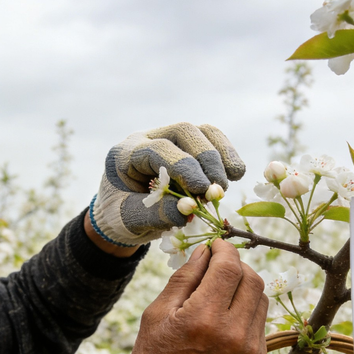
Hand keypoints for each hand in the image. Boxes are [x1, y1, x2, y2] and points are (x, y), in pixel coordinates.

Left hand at [90, 122, 244, 246]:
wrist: (118, 216)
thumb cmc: (119, 218)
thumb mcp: (128, 221)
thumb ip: (155, 215)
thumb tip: (189, 210)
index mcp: (125, 154)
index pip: (158, 149)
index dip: (184, 167)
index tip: (202, 190)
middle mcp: (148, 138)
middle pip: (184, 132)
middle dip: (206, 161)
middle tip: (216, 192)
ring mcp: (169, 139)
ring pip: (202, 132)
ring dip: (221, 156)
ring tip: (225, 186)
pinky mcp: (187, 147)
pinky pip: (213, 140)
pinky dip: (227, 156)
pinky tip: (234, 175)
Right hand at [106, 240, 267, 353]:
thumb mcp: (156, 314)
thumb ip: (184, 278)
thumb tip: (205, 251)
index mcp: (203, 318)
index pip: (229, 267)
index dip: (224, 249)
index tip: (215, 245)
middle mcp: (232, 331)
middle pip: (251, 278)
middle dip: (236, 264)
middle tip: (218, 264)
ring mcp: (249, 347)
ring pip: (261, 296)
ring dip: (245, 284)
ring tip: (222, 288)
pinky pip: (261, 318)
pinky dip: (248, 306)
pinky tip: (226, 312)